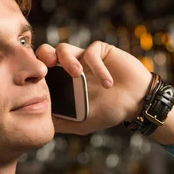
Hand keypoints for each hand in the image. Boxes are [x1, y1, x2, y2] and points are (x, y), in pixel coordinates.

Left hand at [35, 42, 151, 134]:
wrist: (136, 103)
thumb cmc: (111, 112)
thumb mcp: (82, 122)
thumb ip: (63, 123)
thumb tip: (40, 125)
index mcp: (62, 82)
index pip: (42, 71)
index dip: (36, 72)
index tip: (38, 81)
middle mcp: (70, 67)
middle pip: (47, 52)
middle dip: (44, 56)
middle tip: (47, 67)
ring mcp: (84, 57)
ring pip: (64, 48)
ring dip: (68, 60)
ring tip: (77, 75)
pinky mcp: (100, 51)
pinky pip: (91, 52)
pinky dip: (97, 67)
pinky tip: (107, 83)